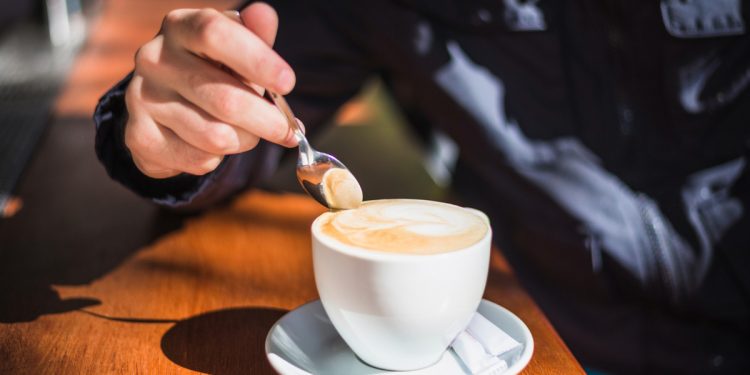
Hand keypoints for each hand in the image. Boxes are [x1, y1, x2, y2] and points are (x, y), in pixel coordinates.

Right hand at [124, 3, 296, 177]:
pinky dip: (219, 159)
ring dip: (245, 141)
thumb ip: (255, 36)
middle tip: (288, 130)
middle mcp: (154, 58)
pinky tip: (214, 145)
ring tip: (247, 132)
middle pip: (224, 99)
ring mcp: (142, 98)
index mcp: (180, 27)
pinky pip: (199, 159)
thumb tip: (265, 15)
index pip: (215, 34)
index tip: (287, 84)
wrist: (165, 103)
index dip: (257, 61)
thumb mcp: (236, 48)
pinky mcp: (139, 136)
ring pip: (216, 136)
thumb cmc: (212, 69)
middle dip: (267, 121)